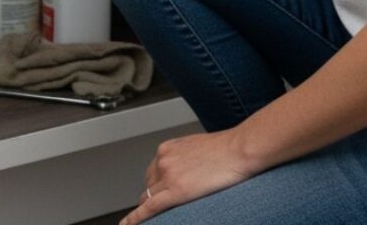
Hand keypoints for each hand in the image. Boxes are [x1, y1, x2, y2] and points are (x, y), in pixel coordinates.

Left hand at [120, 129, 255, 224]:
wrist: (238, 150)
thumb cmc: (225, 150)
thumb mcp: (196, 148)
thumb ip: (184, 159)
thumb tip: (184, 171)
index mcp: (167, 149)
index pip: (152, 174)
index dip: (153, 188)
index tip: (152, 196)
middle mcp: (163, 160)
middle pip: (148, 186)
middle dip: (151, 199)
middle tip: (156, 210)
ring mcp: (167, 175)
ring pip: (148, 198)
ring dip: (148, 209)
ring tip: (149, 220)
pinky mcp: (176, 191)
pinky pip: (150, 207)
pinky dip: (136, 217)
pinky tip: (128, 224)